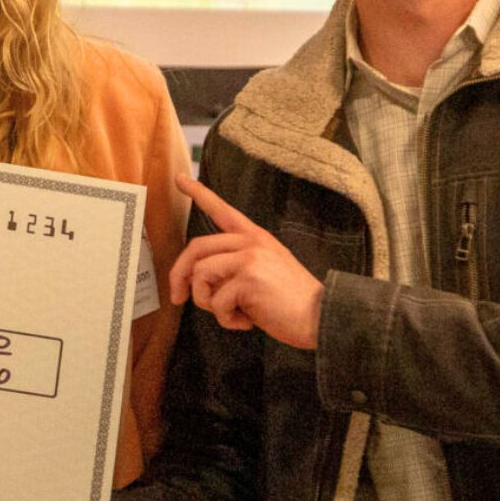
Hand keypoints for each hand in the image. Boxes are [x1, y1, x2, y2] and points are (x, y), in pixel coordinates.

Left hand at [169, 176, 322, 349]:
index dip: (199, 193)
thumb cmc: (290, 301)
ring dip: (207, 302)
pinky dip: (225, 319)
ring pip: (200, 275)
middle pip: (196, 248)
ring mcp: (249, 258)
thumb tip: (197, 279)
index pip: (222, 210)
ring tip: (229, 312)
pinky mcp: (248, 279)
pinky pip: (216, 301)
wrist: (322, 318)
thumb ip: (233, 266)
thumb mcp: (263, 271)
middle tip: (177, 297)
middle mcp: (251, 242)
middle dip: (179, 275)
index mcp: (255, 237)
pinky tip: (246, 322)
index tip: (179, 178)